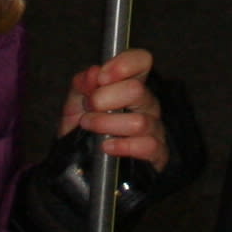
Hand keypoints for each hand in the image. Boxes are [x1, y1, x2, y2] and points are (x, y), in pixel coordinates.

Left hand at [59, 47, 167, 170]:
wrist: (79, 169)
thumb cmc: (83, 132)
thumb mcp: (74, 105)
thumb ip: (81, 85)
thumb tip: (93, 72)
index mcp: (129, 85)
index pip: (142, 61)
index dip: (124, 64)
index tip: (101, 78)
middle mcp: (146, 104)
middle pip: (137, 90)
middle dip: (105, 98)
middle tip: (88, 108)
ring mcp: (154, 128)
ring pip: (139, 121)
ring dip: (107, 124)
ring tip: (89, 128)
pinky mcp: (157, 154)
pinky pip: (148, 146)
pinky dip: (123, 146)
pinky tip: (107, 147)